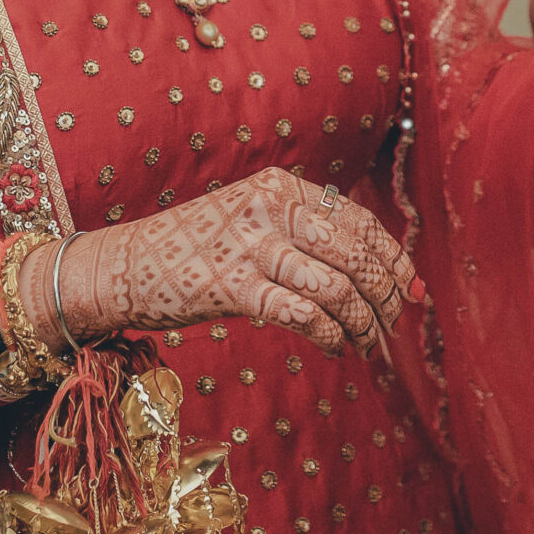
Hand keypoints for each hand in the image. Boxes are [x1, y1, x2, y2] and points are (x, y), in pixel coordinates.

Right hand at [20, 167, 418, 358]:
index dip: (393, 258)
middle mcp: (272, 209)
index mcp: (282, 187)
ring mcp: (252, 246)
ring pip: (337, 286)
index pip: (359, 221)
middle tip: (394, 324)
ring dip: (363, 321)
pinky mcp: (233, 287)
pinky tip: (337, 347)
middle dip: (385, 295)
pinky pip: (302, 313)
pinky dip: (330, 334)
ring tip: (368, 343)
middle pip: (355, 254)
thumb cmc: (195, 249)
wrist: (122, 266)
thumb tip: (372, 268)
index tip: (411, 288)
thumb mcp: (251, 218)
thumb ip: (303, 232)